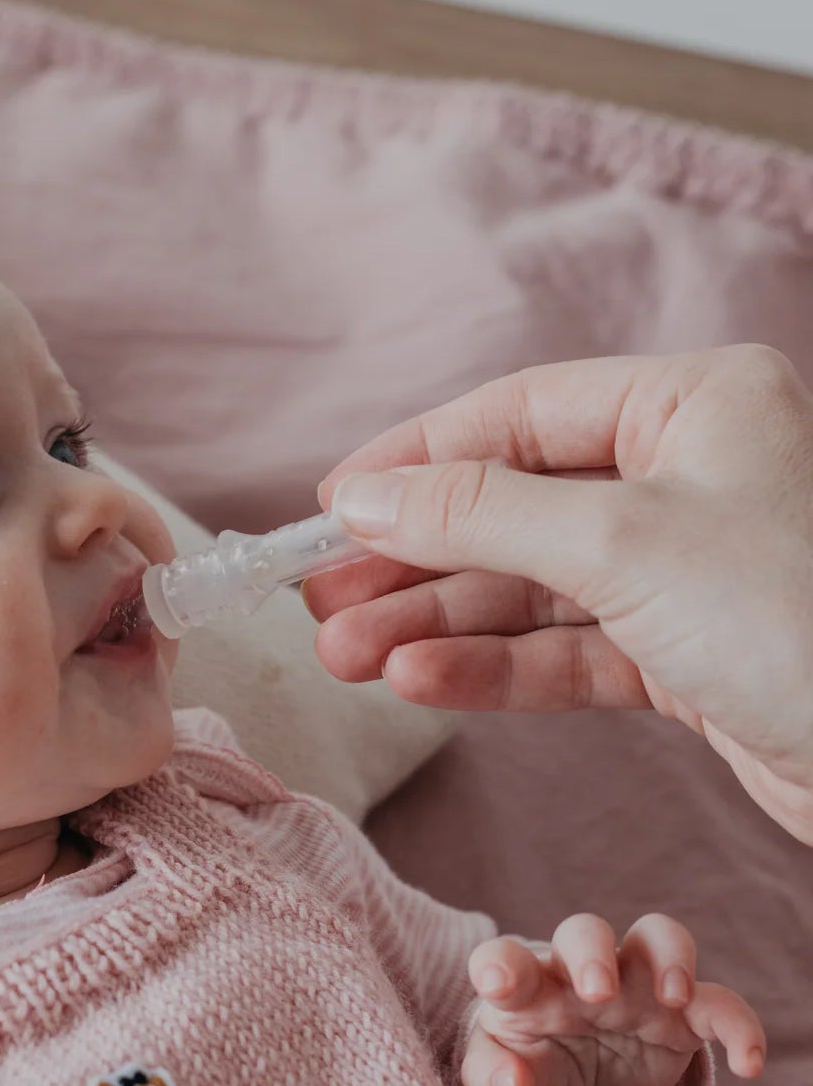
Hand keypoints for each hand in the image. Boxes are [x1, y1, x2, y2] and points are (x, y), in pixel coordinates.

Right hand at [305, 346, 812, 843]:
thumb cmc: (803, 616)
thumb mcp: (622, 542)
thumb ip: (480, 513)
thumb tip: (361, 495)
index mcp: (696, 403)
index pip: (520, 414)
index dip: (416, 459)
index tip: (330, 506)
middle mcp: (692, 475)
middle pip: (514, 505)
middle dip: (414, 558)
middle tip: (321, 600)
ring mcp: (688, 569)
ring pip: (531, 588)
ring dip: (436, 624)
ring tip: (345, 656)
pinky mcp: (688, 656)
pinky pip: (567, 651)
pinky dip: (493, 669)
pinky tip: (420, 682)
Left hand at [462, 913, 763, 1085]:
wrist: (575, 1081)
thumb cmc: (526, 1064)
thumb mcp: (496, 1080)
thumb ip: (491, 1079)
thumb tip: (513, 1084)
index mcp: (525, 986)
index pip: (504, 958)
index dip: (498, 965)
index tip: (495, 982)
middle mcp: (579, 974)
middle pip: (586, 931)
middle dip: (592, 953)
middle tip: (596, 992)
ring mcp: (634, 988)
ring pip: (657, 937)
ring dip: (670, 956)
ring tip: (673, 996)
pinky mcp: (681, 1017)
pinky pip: (717, 1004)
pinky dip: (739, 1026)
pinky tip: (748, 1064)